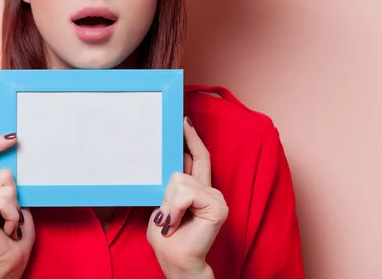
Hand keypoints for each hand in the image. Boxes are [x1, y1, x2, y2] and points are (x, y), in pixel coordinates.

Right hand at [0, 133, 34, 278]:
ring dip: (15, 208)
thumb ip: (10, 183)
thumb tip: (17, 160)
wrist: (6, 264)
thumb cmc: (13, 235)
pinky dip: (13, 216)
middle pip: (3, 172)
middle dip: (16, 193)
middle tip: (11, 215)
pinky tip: (6, 230)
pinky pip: (5, 201)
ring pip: (7, 186)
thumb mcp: (15, 201)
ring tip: (8, 223)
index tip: (13, 136)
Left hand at [147, 117, 227, 278]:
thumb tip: (176, 162)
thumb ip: (171, 185)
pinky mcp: (218, 206)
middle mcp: (209, 189)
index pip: (197, 157)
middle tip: (168, 216)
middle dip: (169, 189)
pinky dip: (175, 207)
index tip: (184, 120)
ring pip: (181, 180)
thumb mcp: (162, 204)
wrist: (177, 262)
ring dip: (170, 203)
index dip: (191, 138)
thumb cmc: (168, 238)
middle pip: (185, 165)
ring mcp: (216, 197)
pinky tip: (177, 222)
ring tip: (172, 222)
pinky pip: (187, 193)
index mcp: (197, 188)